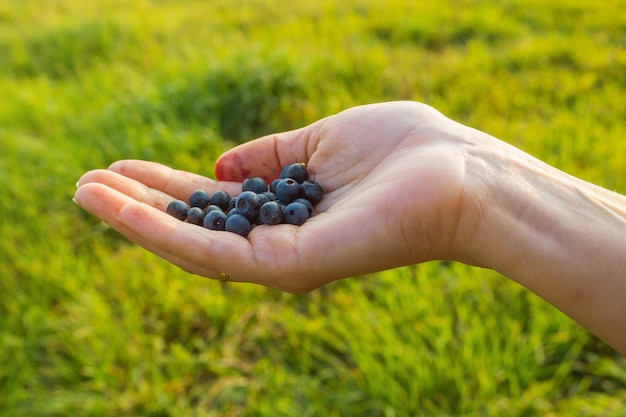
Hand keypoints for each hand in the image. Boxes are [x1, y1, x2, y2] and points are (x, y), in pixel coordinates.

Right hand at [74, 101, 480, 291]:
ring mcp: (281, 260)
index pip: (213, 204)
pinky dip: (160, 230)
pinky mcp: (288, 268)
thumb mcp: (319, 142)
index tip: (123, 170)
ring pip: (192, 244)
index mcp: (286, 211)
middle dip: (139, 207)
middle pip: (195, 228)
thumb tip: (221, 164)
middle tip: (85, 184)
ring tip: (85, 191)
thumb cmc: (400, 150)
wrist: (456, 173)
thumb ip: (269, 156)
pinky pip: (211, 251)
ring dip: (135, 219)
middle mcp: (278, 242)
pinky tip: (118, 205)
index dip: (165, 189)